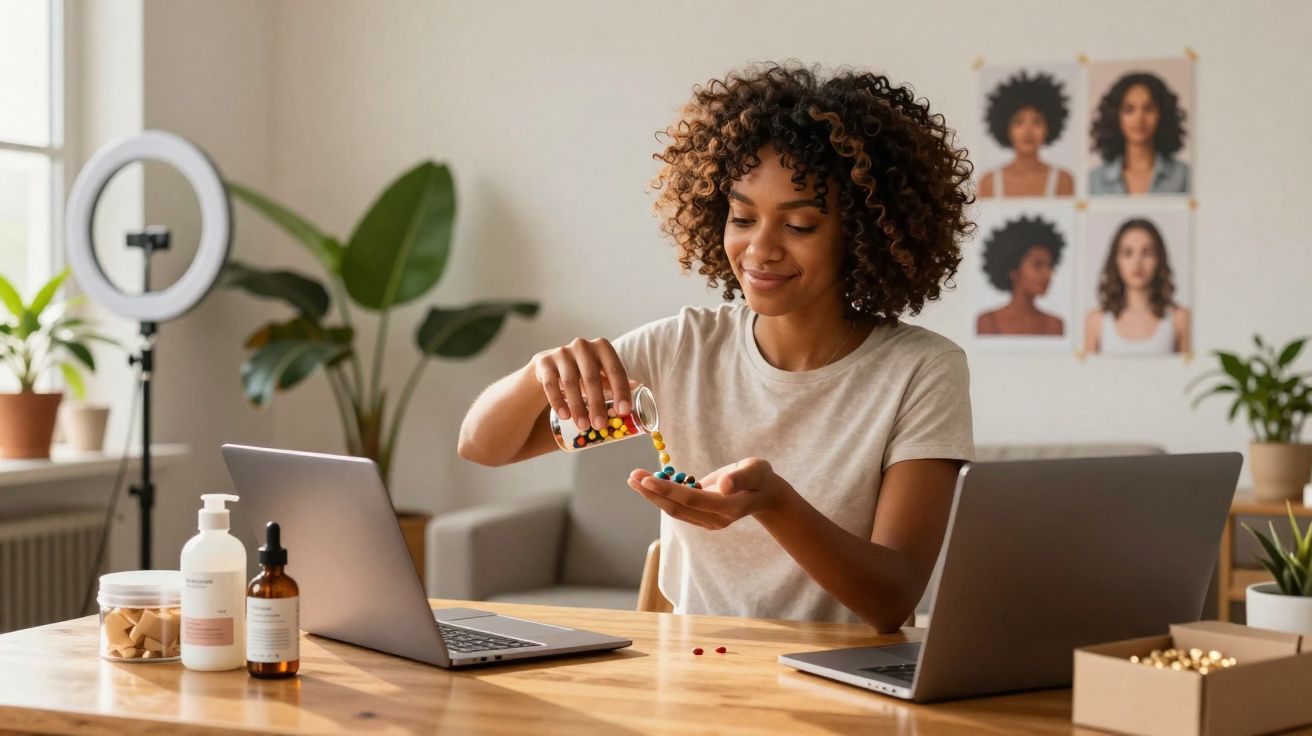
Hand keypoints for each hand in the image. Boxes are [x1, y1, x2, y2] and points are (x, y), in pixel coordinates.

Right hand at [530, 338, 633, 431]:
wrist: (551, 366)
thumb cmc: (583, 372)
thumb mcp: (602, 372)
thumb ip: (616, 380)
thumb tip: (639, 388)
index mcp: (602, 347)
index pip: (615, 370)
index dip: (620, 391)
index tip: (623, 411)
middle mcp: (582, 346)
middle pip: (592, 377)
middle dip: (597, 404)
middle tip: (600, 425)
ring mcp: (562, 353)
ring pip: (570, 382)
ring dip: (578, 406)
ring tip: (583, 426)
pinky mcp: (544, 362)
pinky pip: (550, 384)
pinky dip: (557, 401)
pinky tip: (564, 416)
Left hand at [626, 458, 791, 529]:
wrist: (764, 494)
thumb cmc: (761, 478)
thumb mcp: (757, 471)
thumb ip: (741, 477)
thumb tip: (724, 485)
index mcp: (728, 507)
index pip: (692, 500)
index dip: (669, 490)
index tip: (647, 480)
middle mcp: (715, 519)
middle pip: (678, 508)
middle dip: (653, 493)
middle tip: (633, 476)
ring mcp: (707, 521)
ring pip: (674, 509)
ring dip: (652, 495)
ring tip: (633, 478)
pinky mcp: (701, 517)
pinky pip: (677, 507)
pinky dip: (661, 495)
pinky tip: (646, 483)